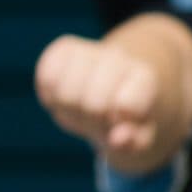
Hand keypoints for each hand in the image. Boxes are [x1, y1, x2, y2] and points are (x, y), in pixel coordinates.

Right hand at [35, 35, 162, 159]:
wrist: (106, 88)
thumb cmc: (121, 117)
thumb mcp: (136, 136)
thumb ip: (134, 142)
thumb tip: (117, 139)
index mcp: (145, 78)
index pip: (127, 107)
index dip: (117, 123)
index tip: (119, 120)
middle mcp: (118, 58)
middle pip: (93, 105)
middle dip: (90, 121)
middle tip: (96, 119)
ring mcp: (90, 51)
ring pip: (65, 93)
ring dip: (68, 110)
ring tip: (79, 108)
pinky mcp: (62, 48)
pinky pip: (46, 78)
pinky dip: (50, 96)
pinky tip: (62, 96)